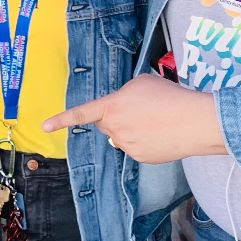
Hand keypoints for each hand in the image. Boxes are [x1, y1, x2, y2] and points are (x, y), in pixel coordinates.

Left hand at [41, 73, 226, 163]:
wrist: (196, 121)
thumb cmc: (170, 96)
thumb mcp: (141, 82)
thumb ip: (123, 94)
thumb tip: (121, 107)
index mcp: (112, 107)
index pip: (82, 113)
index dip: (62, 119)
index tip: (44, 126)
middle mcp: (115, 128)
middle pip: (105, 124)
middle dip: (113, 118)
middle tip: (137, 110)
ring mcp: (127, 146)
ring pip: (120, 137)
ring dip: (130, 129)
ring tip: (155, 121)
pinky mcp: (140, 158)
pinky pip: (134, 148)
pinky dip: (143, 141)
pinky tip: (160, 133)